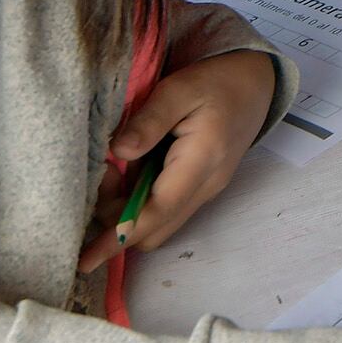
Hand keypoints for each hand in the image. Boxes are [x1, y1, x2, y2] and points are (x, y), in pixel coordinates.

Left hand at [78, 48, 275, 271]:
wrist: (256, 84)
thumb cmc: (217, 82)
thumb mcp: (179, 89)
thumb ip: (149, 121)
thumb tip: (117, 152)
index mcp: (201, 162)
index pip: (156, 213)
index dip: (118, 237)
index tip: (85, 260)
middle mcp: (206, 186)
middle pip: (155, 229)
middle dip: (117, 222)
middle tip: (100, 179)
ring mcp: (207, 190)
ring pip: (160, 224)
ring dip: (128, 212)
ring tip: (114, 171)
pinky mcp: (202, 187)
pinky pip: (166, 210)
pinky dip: (141, 203)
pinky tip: (130, 172)